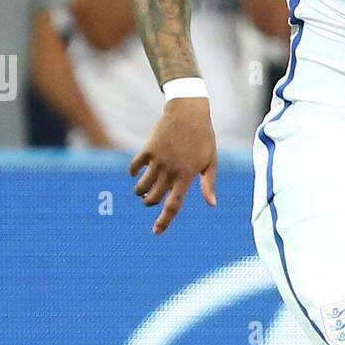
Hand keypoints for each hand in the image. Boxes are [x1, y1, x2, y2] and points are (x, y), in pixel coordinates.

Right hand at [129, 98, 216, 233]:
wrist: (188, 112)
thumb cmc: (203, 138)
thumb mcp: (210, 161)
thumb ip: (208, 184)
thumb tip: (211, 204)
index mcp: (187, 176)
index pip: (174, 205)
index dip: (164, 221)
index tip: (156, 232)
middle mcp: (170, 171)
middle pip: (153, 198)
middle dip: (149, 203)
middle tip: (149, 201)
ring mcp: (158, 160)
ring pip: (141, 186)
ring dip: (140, 192)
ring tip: (142, 190)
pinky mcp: (148, 149)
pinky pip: (134, 168)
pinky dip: (133, 174)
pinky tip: (135, 174)